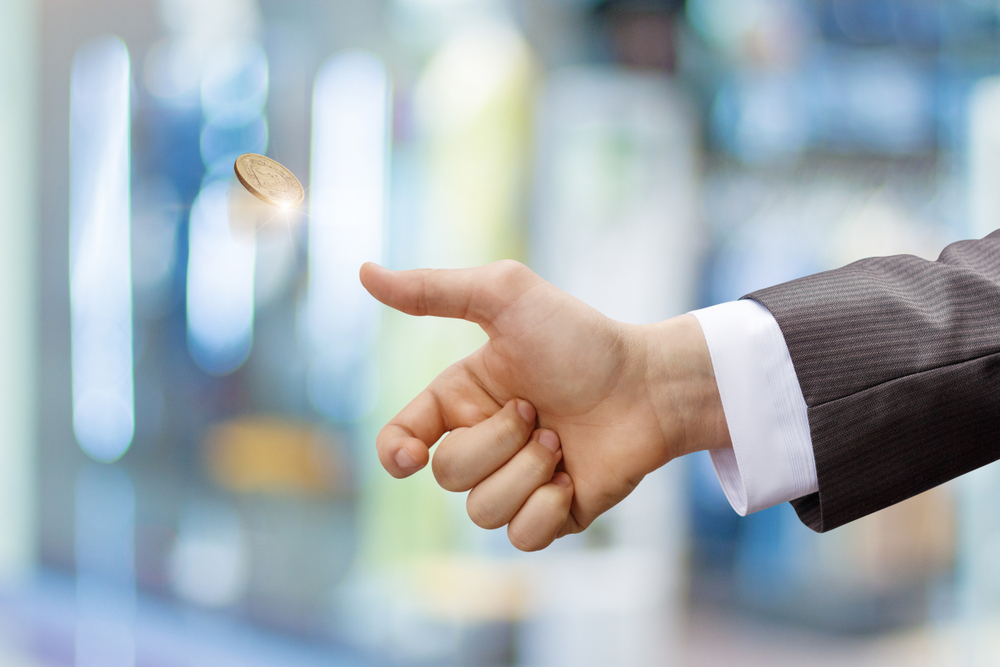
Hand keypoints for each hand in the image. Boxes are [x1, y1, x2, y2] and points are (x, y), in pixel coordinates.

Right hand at [360, 260, 730, 550]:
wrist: (650, 385)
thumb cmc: (580, 338)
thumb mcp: (505, 297)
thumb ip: (434, 289)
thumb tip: (362, 271)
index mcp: (462, 400)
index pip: (401, 440)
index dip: (396, 454)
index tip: (413, 455)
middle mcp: (483, 443)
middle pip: (448, 475)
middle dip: (496, 444)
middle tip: (537, 413)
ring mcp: (516, 482)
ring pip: (481, 511)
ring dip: (527, 473)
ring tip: (561, 442)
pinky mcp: (551, 515)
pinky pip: (520, 538)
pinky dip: (546, 510)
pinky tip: (571, 480)